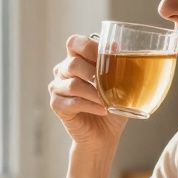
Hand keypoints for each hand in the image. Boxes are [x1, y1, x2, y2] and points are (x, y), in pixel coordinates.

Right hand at [49, 34, 127, 151]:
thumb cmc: (111, 105)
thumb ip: (118, 64)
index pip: (74, 42)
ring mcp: (57, 88)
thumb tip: (114, 46)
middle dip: (94, 73)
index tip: (108, 57)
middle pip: (72, 64)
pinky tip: (103, 110)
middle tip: (108, 83)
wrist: (104, 134)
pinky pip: (72, 102)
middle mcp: (63, 71)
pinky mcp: (57, 105)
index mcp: (76, 59)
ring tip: (108, 101)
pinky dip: (91, 106)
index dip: (89, 47)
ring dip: (95, 93)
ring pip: (73, 84)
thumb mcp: (120, 83)